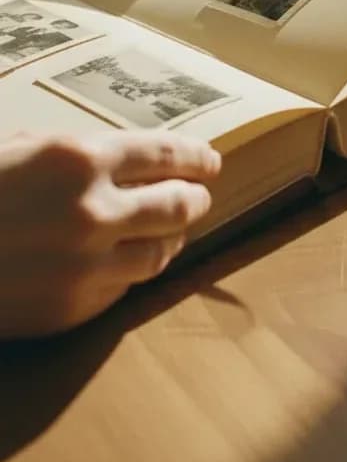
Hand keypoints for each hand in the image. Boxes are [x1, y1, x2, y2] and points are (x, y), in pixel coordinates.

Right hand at [0, 130, 220, 338]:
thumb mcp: (16, 150)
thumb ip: (73, 156)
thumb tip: (123, 162)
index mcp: (78, 160)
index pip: (165, 155)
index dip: (196, 157)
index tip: (211, 160)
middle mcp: (94, 213)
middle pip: (179, 207)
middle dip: (196, 198)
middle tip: (199, 195)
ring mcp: (87, 268)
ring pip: (161, 254)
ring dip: (172, 239)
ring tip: (172, 230)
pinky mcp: (73, 311)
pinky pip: (122, 289)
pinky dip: (129, 273)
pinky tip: (123, 263)